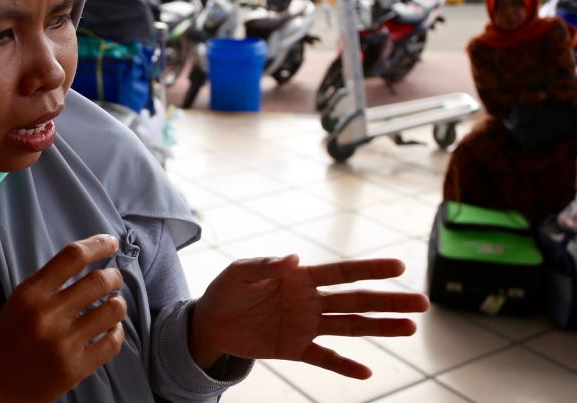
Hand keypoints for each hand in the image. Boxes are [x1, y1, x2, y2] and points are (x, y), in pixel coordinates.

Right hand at [0, 235, 126, 402]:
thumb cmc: (12, 337)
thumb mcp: (21, 300)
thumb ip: (51, 281)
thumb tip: (91, 258)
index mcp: (31, 293)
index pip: (72, 256)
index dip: (98, 245)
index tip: (112, 244)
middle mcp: (47, 315)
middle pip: (99, 281)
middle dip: (114, 276)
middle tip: (114, 280)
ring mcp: (63, 343)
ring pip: (113, 309)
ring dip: (118, 303)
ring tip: (112, 305)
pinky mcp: (76, 368)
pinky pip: (113, 341)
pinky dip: (117, 331)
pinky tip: (109, 329)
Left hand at [189, 255, 428, 378]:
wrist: (210, 320)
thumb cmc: (227, 289)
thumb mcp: (240, 272)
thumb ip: (265, 265)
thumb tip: (293, 259)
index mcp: (301, 278)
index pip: (342, 272)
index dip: (369, 270)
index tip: (399, 268)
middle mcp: (310, 301)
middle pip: (356, 301)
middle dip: (389, 301)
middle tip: (423, 303)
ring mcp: (305, 326)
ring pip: (349, 327)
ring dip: (379, 328)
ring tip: (410, 328)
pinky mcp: (294, 348)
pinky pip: (324, 358)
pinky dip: (344, 366)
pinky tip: (366, 373)